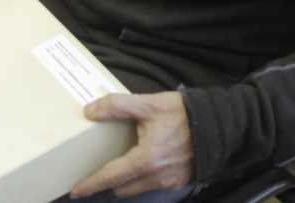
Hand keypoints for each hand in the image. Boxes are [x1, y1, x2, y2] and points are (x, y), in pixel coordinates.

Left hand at [69, 93, 194, 196]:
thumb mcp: (148, 103)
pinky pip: (153, 185)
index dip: (91, 184)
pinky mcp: (180, 182)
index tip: (75, 191)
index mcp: (146, 160)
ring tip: (121, 162)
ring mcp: (170, 182)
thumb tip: (89, 111)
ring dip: (126, 180)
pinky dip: (143, 178)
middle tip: (98, 168)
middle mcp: (157, 177)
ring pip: (138, 189)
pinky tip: (143, 161)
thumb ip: (116, 106)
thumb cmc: (182, 113)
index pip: (111, 177)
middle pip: (122, 188)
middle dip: (108, 182)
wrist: (219, 124)